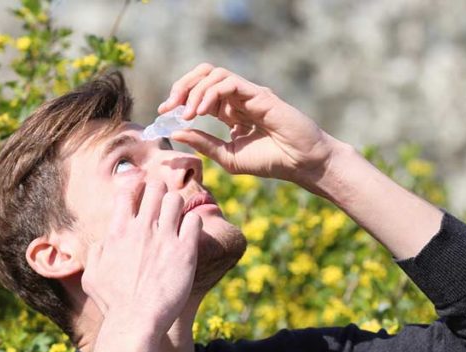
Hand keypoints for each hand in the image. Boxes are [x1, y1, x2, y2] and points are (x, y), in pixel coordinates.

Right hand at [80, 175, 201, 329]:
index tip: (142, 194)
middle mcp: (141, 229)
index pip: (127, 190)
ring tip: (178, 219)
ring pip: (176, 199)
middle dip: (160, 191)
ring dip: (178, 205)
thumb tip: (103, 241)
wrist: (135, 321)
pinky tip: (190, 234)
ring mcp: (164, 238)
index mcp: (117, 231)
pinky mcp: (185, 251)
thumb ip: (96, 252)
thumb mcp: (92, 276)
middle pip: (155, 187)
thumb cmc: (113, 303)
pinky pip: (194, 220)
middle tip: (164, 204)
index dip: (136, 187)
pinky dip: (194, 223)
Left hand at [158, 64, 343, 193]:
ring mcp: (249, 93)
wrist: (302, 164)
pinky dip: (210, 93)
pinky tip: (202, 111)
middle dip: (182, 86)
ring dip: (194, 90)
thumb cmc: (272, 161)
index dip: (179, 98)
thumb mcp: (229, 157)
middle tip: (169, 106)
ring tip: (188, 113)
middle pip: (203, 75)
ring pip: (213, 74)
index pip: (199, 92)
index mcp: (231, 112)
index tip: (164, 114)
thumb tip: (177, 132)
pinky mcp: (259, 94)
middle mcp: (238, 98)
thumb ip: (204, 143)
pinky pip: (228, 82)